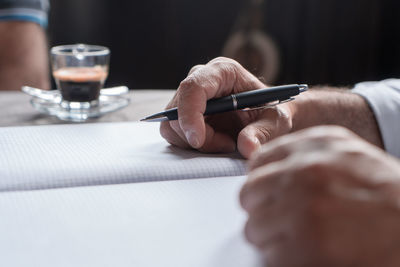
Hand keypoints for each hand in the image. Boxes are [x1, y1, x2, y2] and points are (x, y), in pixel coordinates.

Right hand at [160, 57, 293, 157]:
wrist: (267, 117)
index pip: (193, 87)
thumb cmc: (271, 112)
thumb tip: (247, 148)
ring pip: (173, 124)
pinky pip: (175, 133)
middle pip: (178, 110)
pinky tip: (216, 143)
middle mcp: (201, 79)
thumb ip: (263, 132)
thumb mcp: (275, 122)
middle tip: (229, 144)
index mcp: (223, 71)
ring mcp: (189, 97)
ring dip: (197, 142)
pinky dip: (192, 145)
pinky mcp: (184, 113)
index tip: (197, 140)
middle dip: (200, 136)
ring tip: (226, 142)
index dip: (190, 114)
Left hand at [240, 126, 399, 266]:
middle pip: (249, 193)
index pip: (259, 161)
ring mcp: (304, 208)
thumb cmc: (385, 193)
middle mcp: (305, 171)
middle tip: (275, 220)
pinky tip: (302, 253)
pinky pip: (269, 254)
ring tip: (293, 238)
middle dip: (259, 209)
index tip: (266, 193)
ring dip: (268, 236)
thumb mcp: (347, 154)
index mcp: (315, 146)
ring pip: (253, 227)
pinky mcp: (307, 246)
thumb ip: (305, 154)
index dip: (260, 181)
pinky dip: (280, 257)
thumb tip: (263, 170)